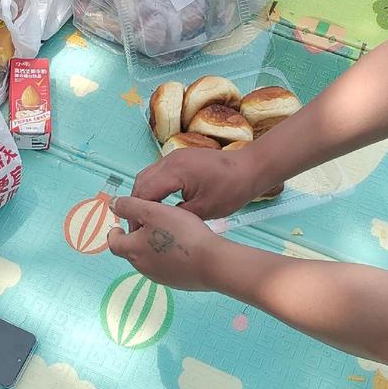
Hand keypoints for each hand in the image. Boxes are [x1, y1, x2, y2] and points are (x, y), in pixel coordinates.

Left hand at [108, 195, 221, 290]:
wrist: (212, 262)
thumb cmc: (182, 235)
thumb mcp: (153, 211)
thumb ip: (130, 206)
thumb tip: (113, 204)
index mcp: (133, 250)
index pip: (114, 242)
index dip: (115, 232)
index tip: (120, 225)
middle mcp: (143, 267)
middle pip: (131, 250)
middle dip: (136, 237)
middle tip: (149, 223)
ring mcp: (160, 277)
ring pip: (148, 259)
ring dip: (152, 246)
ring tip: (168, 231)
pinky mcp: (176, 281)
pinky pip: (165, 266)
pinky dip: (167, 256)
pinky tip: (182, 246)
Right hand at [132, 145, 280, 219]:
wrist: (250, 168)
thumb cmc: (231, 190)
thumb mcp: (203, 210)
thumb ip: (177, 216)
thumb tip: (158, 223)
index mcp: (174, 172)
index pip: (144, 193)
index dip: (137, 213)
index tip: (137, 231)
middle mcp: (169, 160)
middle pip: (141, 182)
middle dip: (137, 204)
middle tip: (138, 226)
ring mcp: (174, 157)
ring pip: (148, 175)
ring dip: (144, 195)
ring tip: (147, 217)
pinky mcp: (180, 158)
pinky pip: (159, 173)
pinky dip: (155, 188)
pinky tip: (160, 205)